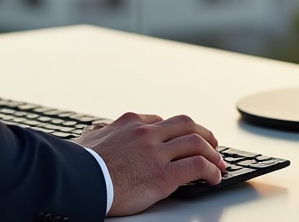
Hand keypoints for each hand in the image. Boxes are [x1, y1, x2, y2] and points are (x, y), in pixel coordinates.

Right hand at [73, 112, 225, 215]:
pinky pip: (197, 166)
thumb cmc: (81, 162)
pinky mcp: (164, 174)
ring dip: (212, 152)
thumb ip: (100, 132)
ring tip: (218, 163)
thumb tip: (99, 129)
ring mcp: (156, 151)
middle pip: (185, 124)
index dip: (175, 131)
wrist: (80, 178)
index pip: (161, 121)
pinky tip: (214, 177)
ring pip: (196, 142)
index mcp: (130, 122)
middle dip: (202, 133)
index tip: (181, 140)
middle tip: (212, 144)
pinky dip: (211, 170)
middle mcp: (146, 132)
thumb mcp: (90, 138)